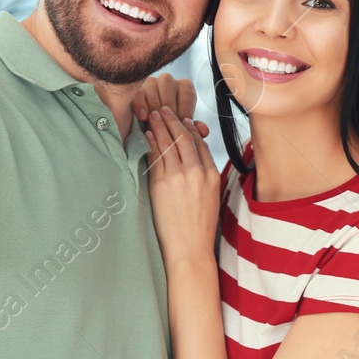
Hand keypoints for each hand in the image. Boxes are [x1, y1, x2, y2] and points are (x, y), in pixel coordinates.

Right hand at [132, 74, 208, 138]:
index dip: (184, 113)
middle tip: (166, 130)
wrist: (149, 126)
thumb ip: (194, 129)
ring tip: (154, 125)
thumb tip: (204, 131)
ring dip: (154, 110)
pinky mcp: (136, 88)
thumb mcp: (183, 128)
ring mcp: (151, 81)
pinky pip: (139, 93)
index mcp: (185, 87)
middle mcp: (168, 80)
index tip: (181, 126)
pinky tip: (143, 117)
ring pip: (154, 91)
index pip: (187, 96)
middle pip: (170, 95)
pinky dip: (141, 105)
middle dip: (168, 115)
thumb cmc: (169, 126)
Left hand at [141, 103, 220, 264]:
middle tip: (164, 109)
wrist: (190, 248)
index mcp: (212, 175)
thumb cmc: (200, 227)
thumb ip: (205, 177)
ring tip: (153, 115)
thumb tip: (195, 163)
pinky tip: (146, 134)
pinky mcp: (162, 184)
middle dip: (173, 121)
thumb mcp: (211, 198)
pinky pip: (156, 156)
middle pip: (184, 138)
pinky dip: (151, 142)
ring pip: (168, 143)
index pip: (200, 144)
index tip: (183, 120)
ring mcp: (179, 177)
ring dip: (159, 126)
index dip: (190, 129)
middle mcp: (197, 172)